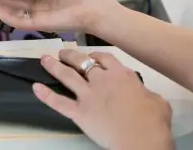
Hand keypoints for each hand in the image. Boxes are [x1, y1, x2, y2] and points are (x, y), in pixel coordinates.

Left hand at [35, 50, 173, 149]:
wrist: (142, 139)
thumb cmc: (153, 121)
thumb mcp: (157, 100)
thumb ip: (145, 91)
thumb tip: (142, 93)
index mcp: (121, 74)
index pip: (104, 57)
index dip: (94, 56)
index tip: (90, 56)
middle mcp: (102, 80)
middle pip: (81, 62)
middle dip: (70, 55)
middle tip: (62, 52)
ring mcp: (88, 96)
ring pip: (67, 76)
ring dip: (54, 66)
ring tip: (44, 60)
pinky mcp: (79, 113)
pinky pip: (58, 102)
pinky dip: (45, 95)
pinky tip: (35, 88)